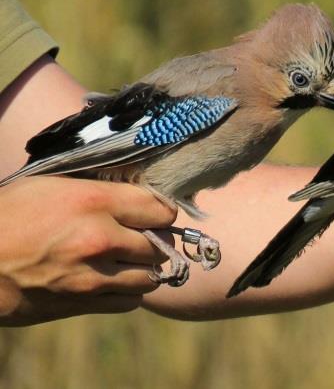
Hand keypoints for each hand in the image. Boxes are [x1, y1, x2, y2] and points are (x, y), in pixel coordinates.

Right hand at [0, 176, 176, 325]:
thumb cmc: (8, 214)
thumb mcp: (50, 184)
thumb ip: (97, 187)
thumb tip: (136, 189)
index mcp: (92, 201)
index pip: (159, 208)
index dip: (163, 211)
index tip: (157, 213)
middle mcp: (99, 238)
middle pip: (160, 244)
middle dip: (157, 240)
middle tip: (144, 236)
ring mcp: (92, 276)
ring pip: (150, 276)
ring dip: (145, 268)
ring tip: (131, 259)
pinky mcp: (81, 303)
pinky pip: (129, 301)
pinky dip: (129, 291)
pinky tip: (116, 280)